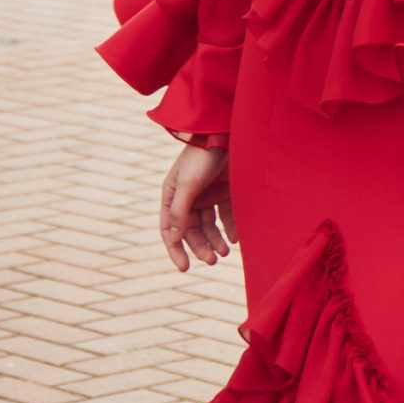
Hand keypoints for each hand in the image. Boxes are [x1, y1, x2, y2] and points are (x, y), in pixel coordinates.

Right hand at [159, 143, 236, 272]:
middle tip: (213, 260)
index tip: (184, 268)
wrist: (226, 134)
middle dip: (201, 247)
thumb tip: (173, 238)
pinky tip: (234, 239)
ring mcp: (207, 195)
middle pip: (191, 231)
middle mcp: (188, 197)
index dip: (175, 249)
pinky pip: (225, 216)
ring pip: (209, 226)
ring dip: (215, 240)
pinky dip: (229, 228)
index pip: (169, 229)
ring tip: (224, 253)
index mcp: (172, 195)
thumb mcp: (188, 184)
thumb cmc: (202, 157)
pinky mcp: (225, 192)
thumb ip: (180, 211)